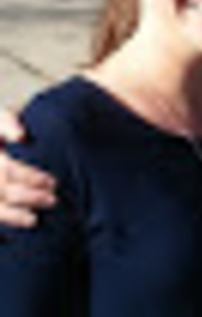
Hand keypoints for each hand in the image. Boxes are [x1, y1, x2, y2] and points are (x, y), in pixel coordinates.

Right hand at [0, 109, 56, 226]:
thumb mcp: (0, 118)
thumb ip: (9, 123)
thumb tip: (21, 136)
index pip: (9, 170)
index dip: (31, 178)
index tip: (53, 182)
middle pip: (4, 190)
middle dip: (28, 197)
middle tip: (53, 200)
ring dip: (14, 216)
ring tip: (34, 220)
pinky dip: (6, 220)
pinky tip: (20, 227)